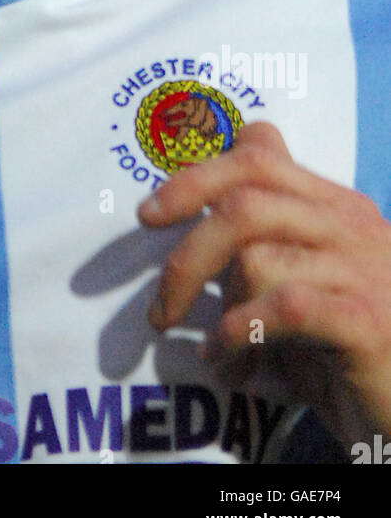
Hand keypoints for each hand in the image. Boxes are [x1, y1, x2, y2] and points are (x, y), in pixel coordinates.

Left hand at [137, 120, 390, 445]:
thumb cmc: (347, 352)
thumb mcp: (303, 284)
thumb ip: (264, 236)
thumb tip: (203, 186)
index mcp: (333, 206)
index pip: (257, 157)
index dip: (195, 177)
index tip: (150, 215)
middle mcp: (352, 224)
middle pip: (243, 202)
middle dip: (186, 256)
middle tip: (161, 309)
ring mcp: (365, 268)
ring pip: (256, 257)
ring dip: (220, 314)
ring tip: (222, 356)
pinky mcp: (368, 321)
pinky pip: (285, 306)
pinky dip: (243, 332)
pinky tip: (231, 360)